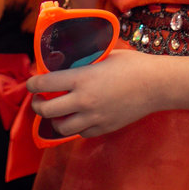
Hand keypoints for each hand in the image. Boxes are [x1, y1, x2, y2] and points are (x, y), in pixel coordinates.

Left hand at [27, 49, 163, 137]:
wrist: (157, 85)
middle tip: (40, 100)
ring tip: (57, 112)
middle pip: (47, 110)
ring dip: (55, 120)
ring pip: (61, 127)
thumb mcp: (103, 56)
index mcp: (81, 78)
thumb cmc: (132, 65)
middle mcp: (84, 100)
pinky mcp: (105, 128)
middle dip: (38, 105)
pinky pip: (82, 133)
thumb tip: (67, 62)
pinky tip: (79, 118)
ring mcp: (94, 117)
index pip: (45, 84)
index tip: (32, 84)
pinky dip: (76, 127)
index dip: (33, 84)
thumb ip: (83, 62)